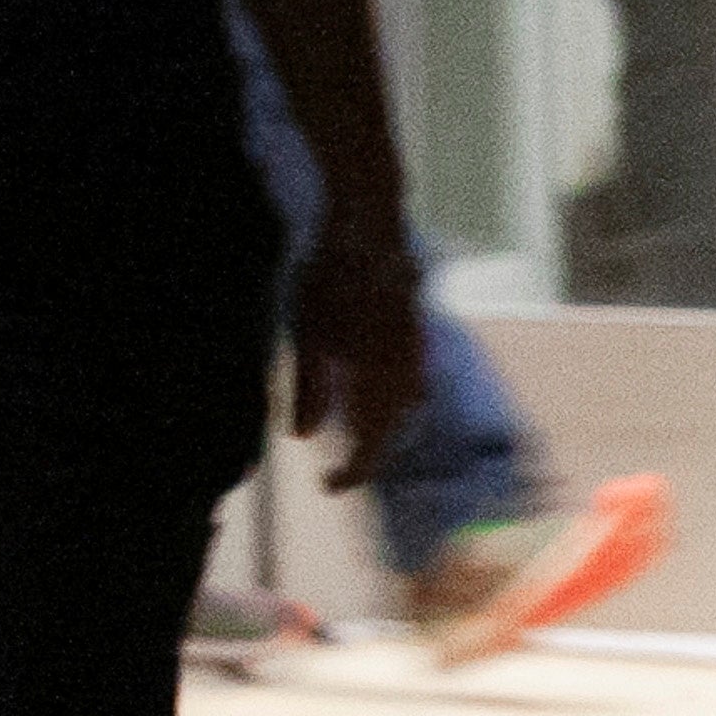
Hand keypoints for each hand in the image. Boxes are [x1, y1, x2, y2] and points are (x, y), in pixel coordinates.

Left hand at [286, 216, 431, 496]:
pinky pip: (405, 383)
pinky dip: (387, 402)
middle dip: (365, 456)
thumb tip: (302, 437)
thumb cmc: (331, 278)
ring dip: (378, 430)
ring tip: (353, 444)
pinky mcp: (413, 334)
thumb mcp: (308, 335)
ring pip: (400, 408)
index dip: (352, 472)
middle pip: (390, 430)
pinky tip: (369, 400)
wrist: (368, 227)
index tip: (329, 488)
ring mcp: (414, 351)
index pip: (372, 443)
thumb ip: (309, 388)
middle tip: (337, 475)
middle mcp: (405, 370)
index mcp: (380, 377)